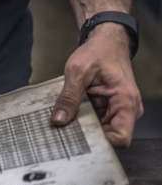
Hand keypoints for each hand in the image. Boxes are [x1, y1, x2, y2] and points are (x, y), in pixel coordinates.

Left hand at [51, 22, 142, 147]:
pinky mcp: (109, 109)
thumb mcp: (78, 72)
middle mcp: (127, 110)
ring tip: (63, 127)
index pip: (121, 137)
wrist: (106, 41)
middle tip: (64, 135)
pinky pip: (97, 122)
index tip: (78, 139)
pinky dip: (82, 122)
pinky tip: (68, 119)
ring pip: (101, 131)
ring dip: (83, 130)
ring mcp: (118, 110)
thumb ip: (69, 97)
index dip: (101, 143)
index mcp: (125, 101)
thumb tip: (58, 120)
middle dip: (87, 138)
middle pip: (109, 137)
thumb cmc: (98, 52)